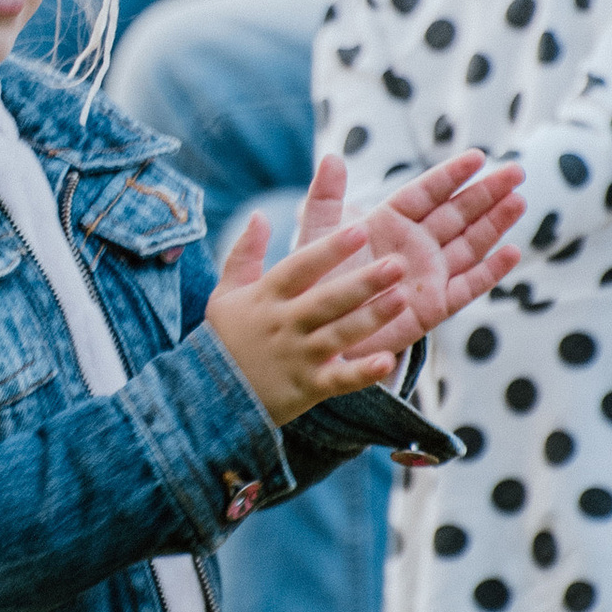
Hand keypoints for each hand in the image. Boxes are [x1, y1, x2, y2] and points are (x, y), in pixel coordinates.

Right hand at [203, 205, 408, 423]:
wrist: (210, 396)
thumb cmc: (224, 339)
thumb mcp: (225, 293)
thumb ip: (245, 253)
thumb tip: (259, 214)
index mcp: (266, 297)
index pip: (301, 267)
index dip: (330, 249)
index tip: (359, 229)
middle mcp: (284, 324)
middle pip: (327, 299)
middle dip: (363, 281)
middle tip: (397, 264)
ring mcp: (298, 357)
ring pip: (339, 334)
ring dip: (371, 318)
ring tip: (401, 299)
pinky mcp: (307, 388)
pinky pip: (339, 380)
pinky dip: (363, 373)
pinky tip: (388, 361)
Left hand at [292, 148, 525, 365]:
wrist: (318, 332)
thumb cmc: (315, 282)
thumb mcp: (317, 236)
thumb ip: (325, 198)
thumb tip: (331, 157)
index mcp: (389, 222)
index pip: (427, 192)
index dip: (451, 175)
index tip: (478, 156)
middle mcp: (415, 245)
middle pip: (458, 213)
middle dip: (486, 193)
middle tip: (516, 172)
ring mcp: (429, 274)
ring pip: (470, 244)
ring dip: (495, 223)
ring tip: (519, 200)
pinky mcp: (435, 306)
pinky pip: (468, 286)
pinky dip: (490, 271)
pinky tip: (511, 252)